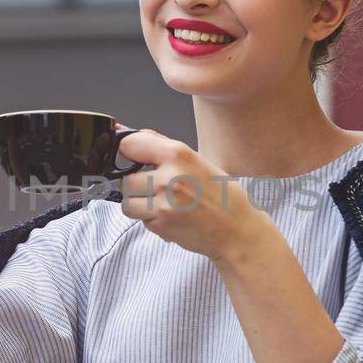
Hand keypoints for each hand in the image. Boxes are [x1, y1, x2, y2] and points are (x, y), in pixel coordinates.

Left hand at [112, 126, 260, 259]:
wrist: (237, 228)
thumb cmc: (219, 193)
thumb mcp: (195, 159)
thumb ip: (161, 146)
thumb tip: (129, 134)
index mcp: (178, 154)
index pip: (129, 145)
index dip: (128, 152)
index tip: (132, 158)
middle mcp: (169, 177)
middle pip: (126, 179)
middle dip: (136, 185)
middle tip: (158, 189)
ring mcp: (164, 203)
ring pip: (127, 202)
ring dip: (140, 204)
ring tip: (163, 203)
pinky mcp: (162, 225)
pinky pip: (141, 220)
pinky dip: (151, 219)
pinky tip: (172, 216)